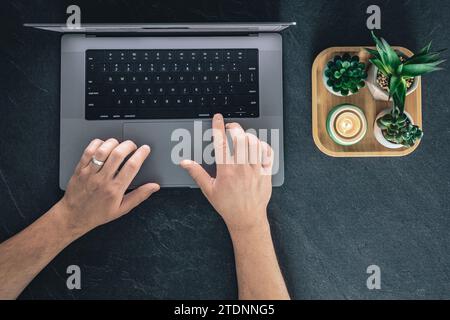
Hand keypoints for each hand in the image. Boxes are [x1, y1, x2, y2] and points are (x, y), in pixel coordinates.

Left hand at [58, 138, 159, 236]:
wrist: (74, 216)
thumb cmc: (98, 213)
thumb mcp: (122, 209)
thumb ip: (139, 196)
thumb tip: (154, 187)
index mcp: (115, 190)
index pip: (132, 167)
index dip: (141, 154)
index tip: (145, 149)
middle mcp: (103, 180)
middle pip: (118, 154)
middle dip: (129, 145)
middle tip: (133, 146)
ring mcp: (90, 173)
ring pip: (103, 150)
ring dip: (114, 143)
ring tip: (118, 145)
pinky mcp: (80, 169)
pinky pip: (88, 151)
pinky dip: (97, 144)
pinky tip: (103, 146)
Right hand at [180, 114, 273, 233]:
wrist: (247, 218)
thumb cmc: (228, 205)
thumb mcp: (208, 190)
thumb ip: (197, 173)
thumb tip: (185, 163)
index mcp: (226, 171)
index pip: (221, 142)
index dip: (218, 126)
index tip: (218, 118)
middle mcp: (241, 168)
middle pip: (240, 138)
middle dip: (234, 128)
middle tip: (230, 128)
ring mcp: (255, 169)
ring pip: (254, 143)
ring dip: (247, 135)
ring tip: (242, 137)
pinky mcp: (266, 172)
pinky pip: (267, 152)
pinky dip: (262, 145)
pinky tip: (256, 146)